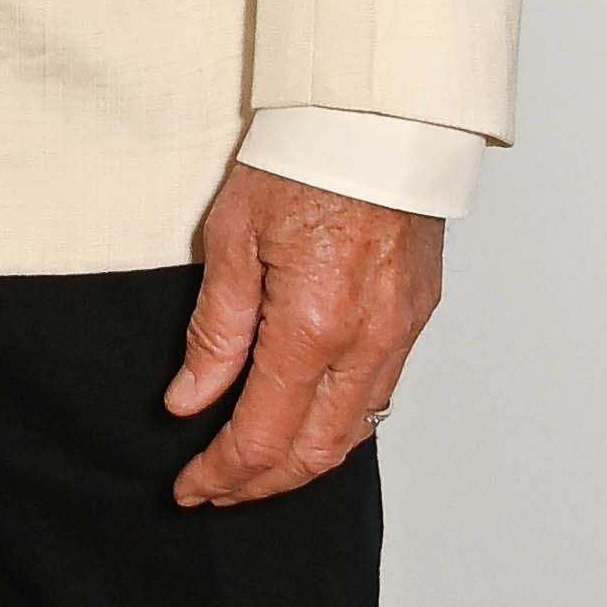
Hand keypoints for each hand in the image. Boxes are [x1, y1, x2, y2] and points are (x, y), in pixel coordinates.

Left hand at [165, 167, 441, 505]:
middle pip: (315, 453)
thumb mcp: (231, 236)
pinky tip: (307, 421)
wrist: (373, 116)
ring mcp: (400, 332)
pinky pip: (379, 395)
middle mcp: (367, 341)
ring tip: (253, 466)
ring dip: (302, 462)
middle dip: (261, 484)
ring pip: (353, 432)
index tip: (191, 488)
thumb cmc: (300, 156)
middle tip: (215, 490)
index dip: (224, 473)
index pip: (265, 435)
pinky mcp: (417, 316)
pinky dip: (339, 425)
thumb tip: (189, 401)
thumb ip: (215, 331)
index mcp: (313, 324)